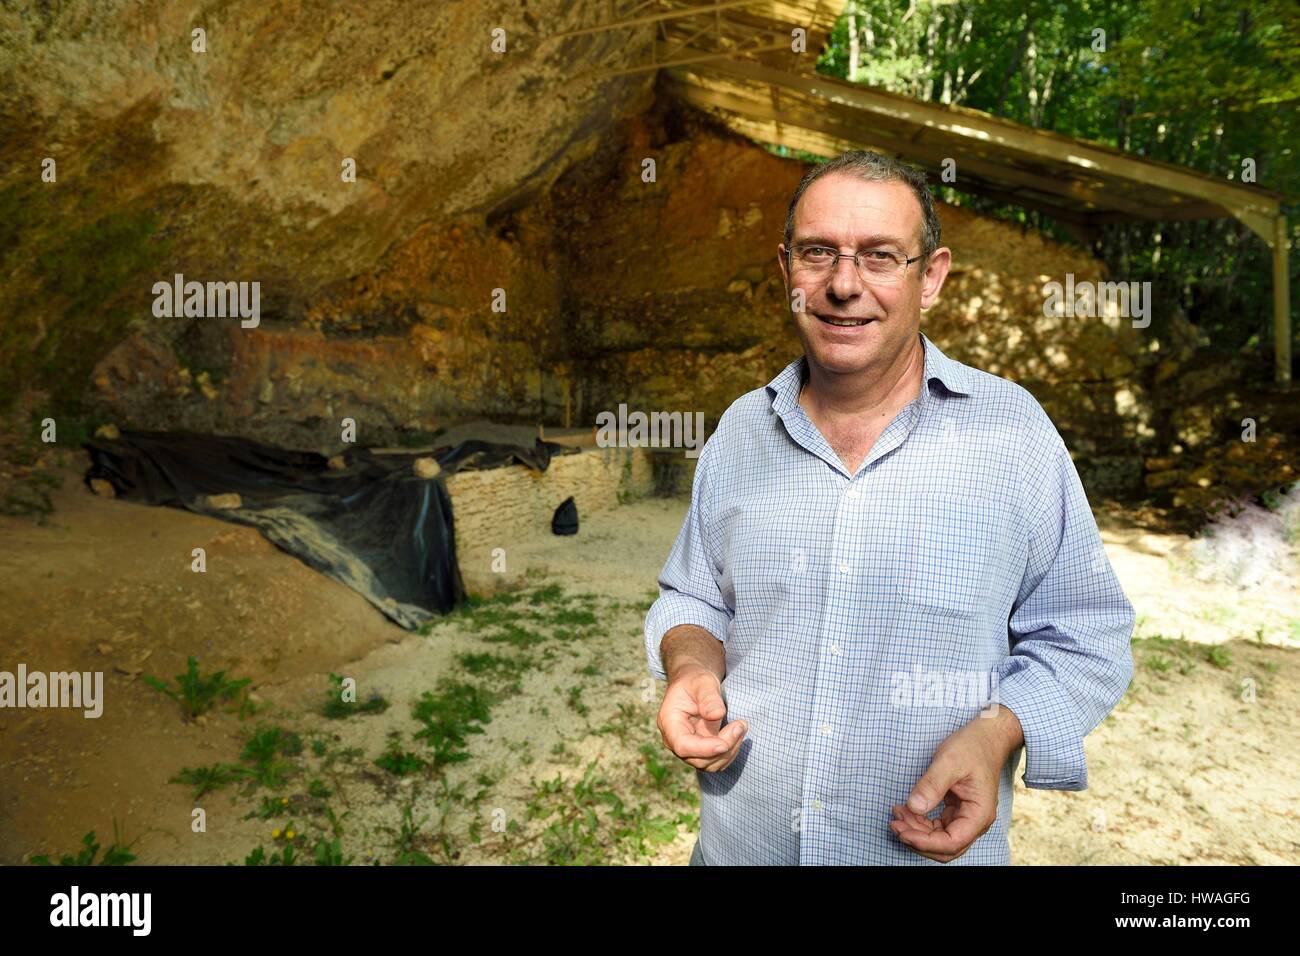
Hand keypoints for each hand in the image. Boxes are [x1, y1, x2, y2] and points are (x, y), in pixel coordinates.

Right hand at [656, 663, 747, 771]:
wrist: (695, 684)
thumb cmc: (695, 680)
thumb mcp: (702, 681)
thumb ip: (708, 697)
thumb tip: (717, 714)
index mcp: (669, 722)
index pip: (682, 745)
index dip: (704, 749)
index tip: (724, 744)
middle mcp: (675, 740)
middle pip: (698, 759)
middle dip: (723, 747)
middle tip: (741, 724)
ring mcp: (689, 748)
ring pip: (710, 765)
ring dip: (730, 750)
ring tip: (741, 726)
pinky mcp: (702, 750)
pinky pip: (717, 761)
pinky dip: (731, 752)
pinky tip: (738, 733)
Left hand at [890, 707, 1022, 862]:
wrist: (985, 737)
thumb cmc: (972, 746)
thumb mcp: (949, 761)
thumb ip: (932, 785)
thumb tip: (914, 807)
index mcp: (979, 814)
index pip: (951, 842)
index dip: (924, 842)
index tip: (901, 831)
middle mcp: (975, 821)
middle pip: (945, 847)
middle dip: (917, 840)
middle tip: (894, 824)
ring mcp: (966, 818)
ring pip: (939, 839)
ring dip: (916, 831)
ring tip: (896, 814)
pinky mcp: (956, 812)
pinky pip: (937, 827)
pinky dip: (920, 823)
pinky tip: (905, 810)